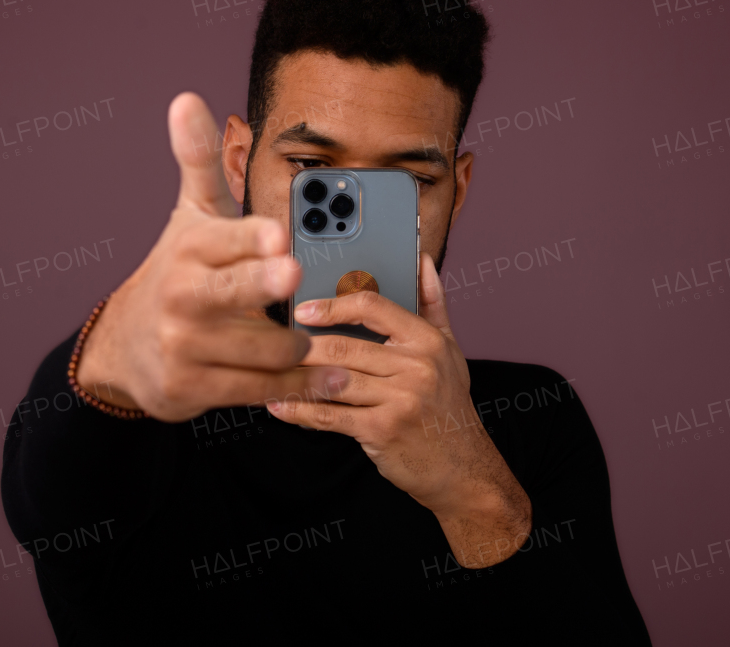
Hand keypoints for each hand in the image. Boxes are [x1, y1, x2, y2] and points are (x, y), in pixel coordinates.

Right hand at [76, 92, 346, 421]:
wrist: (127, 348)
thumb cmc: (178, 273)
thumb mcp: (190, 218)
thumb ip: (199, 162)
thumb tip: (186, 99)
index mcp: (191, 248)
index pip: (227, 238)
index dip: (253, 237)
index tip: (277, 234)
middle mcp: (183, 296)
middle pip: (231, 290)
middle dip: (261, 282)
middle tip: (291, 273)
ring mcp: (186, 346)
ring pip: (263, 348)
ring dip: (302, 347)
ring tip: (324, 339)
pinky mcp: (192, 389)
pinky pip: (261, 389)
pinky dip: (302, 387)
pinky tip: (333, 379)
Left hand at [266, 253, 531, 566]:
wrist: (463, 468)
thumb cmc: (448, 405)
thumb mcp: (449, 350)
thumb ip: (432, 303)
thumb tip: (422, 261)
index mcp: (427, 340)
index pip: (373, 307)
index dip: (333, 305)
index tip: (303, 310)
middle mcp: (416, 367)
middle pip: (345, 346)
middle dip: (303, 345)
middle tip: (272, 340)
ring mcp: (399, 399)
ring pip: (332, 379)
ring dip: (294, 376)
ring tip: (266, 369)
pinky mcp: (382, 430)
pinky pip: (330, 416)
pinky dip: (299, 411)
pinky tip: (277, 405)